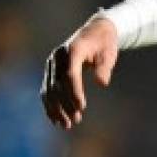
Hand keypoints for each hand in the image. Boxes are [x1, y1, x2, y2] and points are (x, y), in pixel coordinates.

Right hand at [42, 15, 118, 129]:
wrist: (95, 31)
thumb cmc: (105, 43)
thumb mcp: (109, 52)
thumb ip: (105, 67)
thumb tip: (102, 83)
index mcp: (73, 50)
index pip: (70, 75)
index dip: (74, 92)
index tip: (82, 107)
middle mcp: (58, 57)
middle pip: (57, 85)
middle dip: (64, 105)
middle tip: (75, 122)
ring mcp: (52, 64)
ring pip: (49, 90)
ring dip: (56, 109)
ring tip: (66, 125)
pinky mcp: (50, 70)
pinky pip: (47, 90)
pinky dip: (50, 104)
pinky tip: (56, 118)